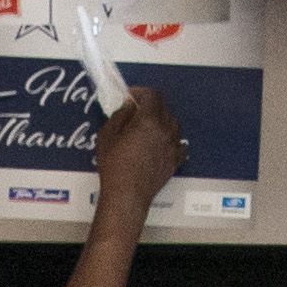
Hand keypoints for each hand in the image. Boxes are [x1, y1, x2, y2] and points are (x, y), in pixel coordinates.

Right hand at [91, 86, 185, 217]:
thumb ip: (121, 115)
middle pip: (164, 107)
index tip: (130, 97)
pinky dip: (171, 139)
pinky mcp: (175, 160)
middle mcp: (166, 130)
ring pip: (173, 124)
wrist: (127, 194)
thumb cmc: (114, 164)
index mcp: (149, 120)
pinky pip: (178, 143)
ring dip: (161, 120)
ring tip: (147, 127)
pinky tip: (161, 143)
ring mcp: (173, 146)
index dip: (141, 92)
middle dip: (150, 105)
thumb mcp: (108, 134)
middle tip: (136, 111)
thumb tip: (131, 105)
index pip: (153, 95)